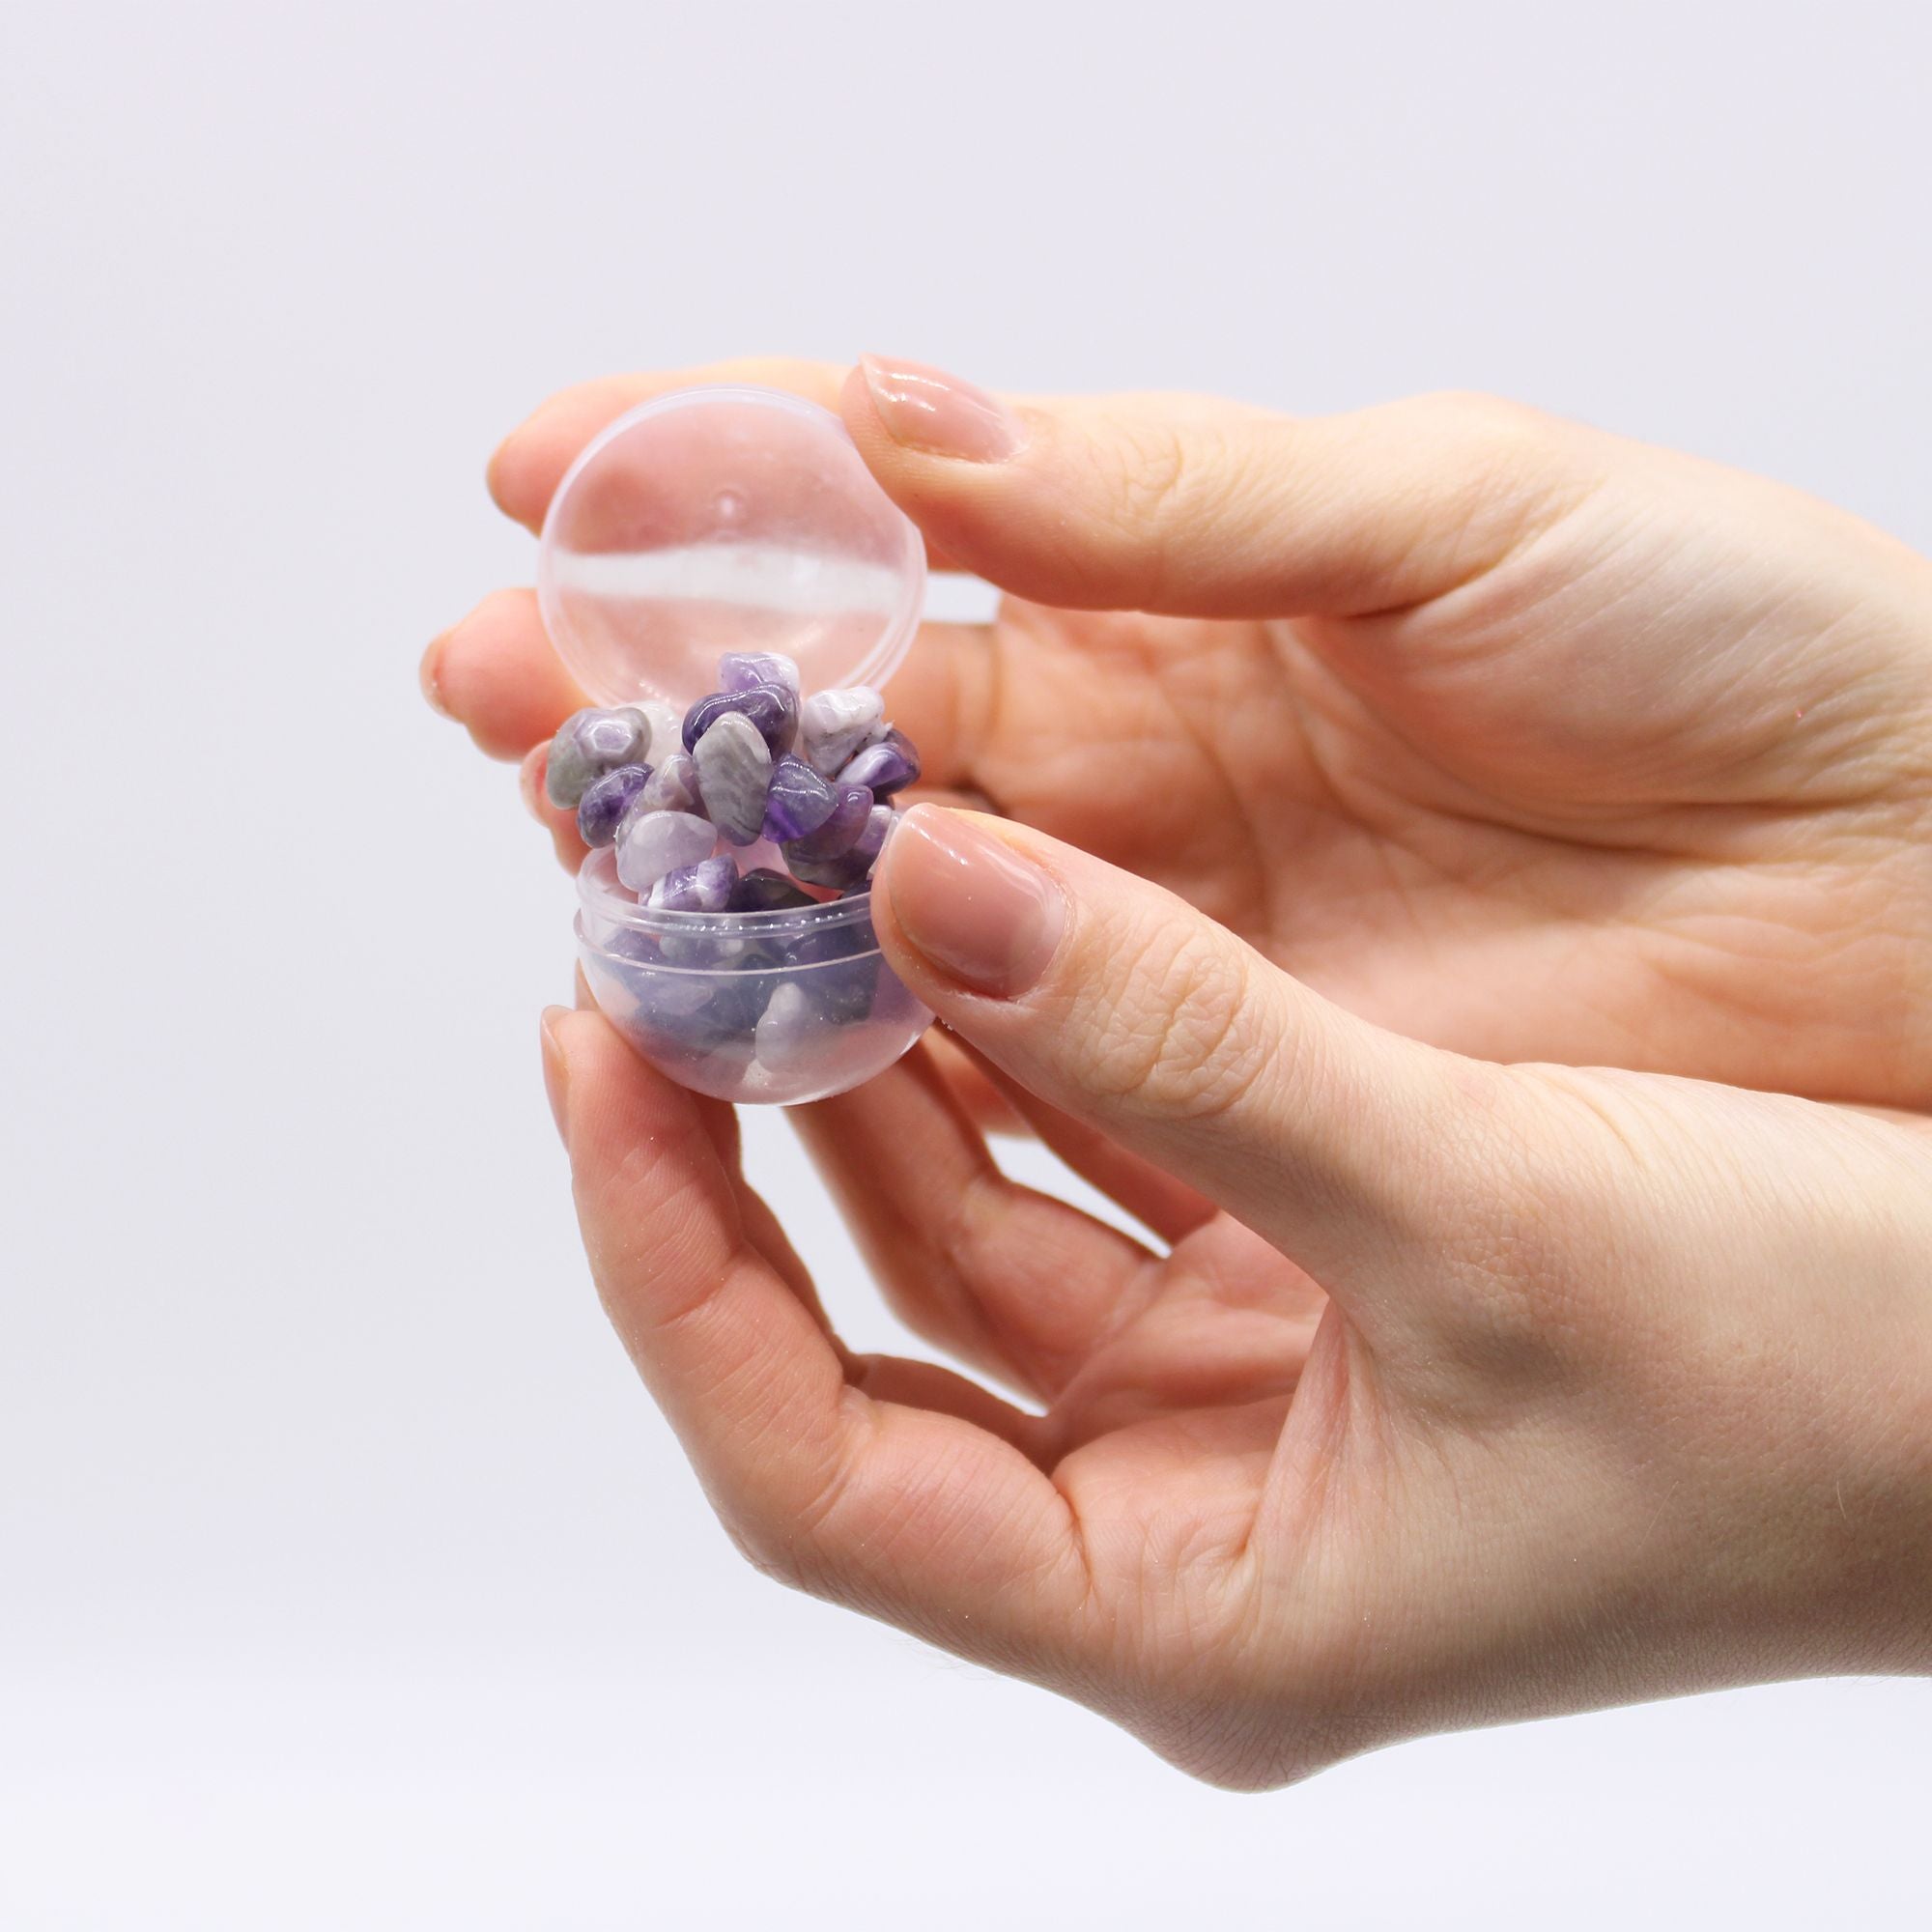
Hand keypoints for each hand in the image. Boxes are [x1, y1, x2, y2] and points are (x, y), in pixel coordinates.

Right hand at [429, 356, 1931, 1106]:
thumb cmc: (1762, 666)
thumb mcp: (1467, 520)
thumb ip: (1178, 498)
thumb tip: (896, 426)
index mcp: (1192, 604)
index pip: (896, 549)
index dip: (708, 512)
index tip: (531, 493)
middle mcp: (1155, 786)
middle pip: (854, 753)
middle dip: (662, 720)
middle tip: (496, 713)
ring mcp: (1182, 954)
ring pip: (905, 932)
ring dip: (745, 905)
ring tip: (596, 886)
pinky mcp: (1239, 1111)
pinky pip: (1018, 1090)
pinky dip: (886, 1064)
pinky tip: (774, 1047)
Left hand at [540, 809, 1931, 1785]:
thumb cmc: (1834, 1389)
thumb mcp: (1487, 1213)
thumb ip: (1193, 1047)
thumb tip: (937, 887)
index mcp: (1195, 1609)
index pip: (816, 1472)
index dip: (667, 1271)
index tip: (594, 1064)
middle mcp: (1187, 1519)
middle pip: (870, 1332)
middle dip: (745, 1143)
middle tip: (650, 946)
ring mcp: (1238, 1399)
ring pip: (975, 1227)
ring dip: (875, 1065)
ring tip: (778, 893)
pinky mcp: (1303, 1288)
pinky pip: (1095, 1157)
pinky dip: (1019, 1038)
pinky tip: (963, 909)